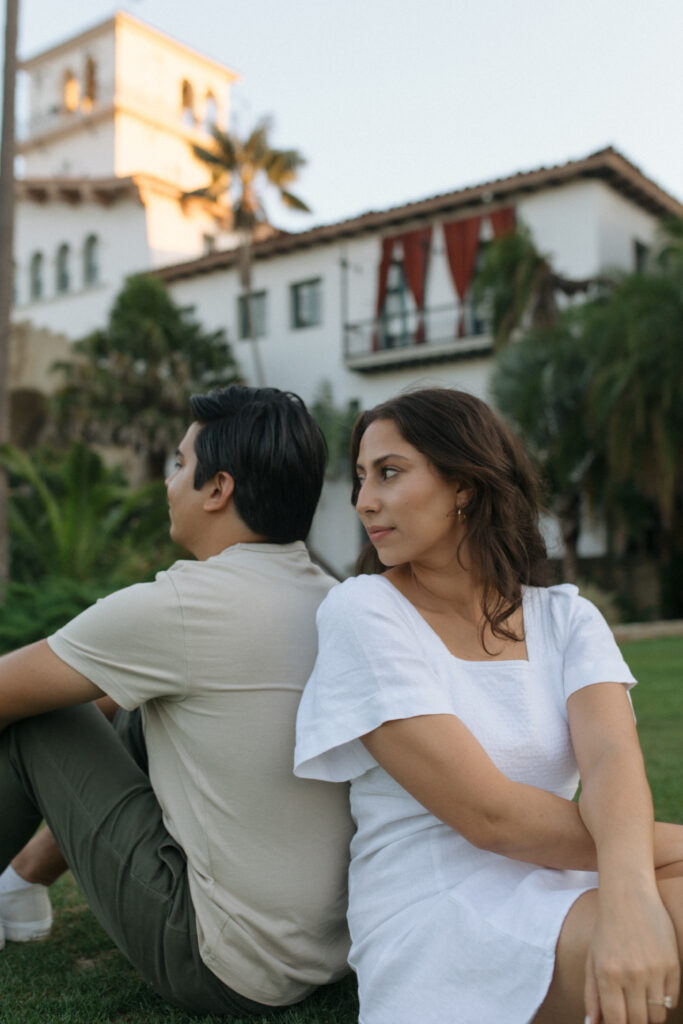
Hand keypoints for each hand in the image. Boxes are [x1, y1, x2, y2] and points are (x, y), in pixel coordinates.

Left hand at [584, 888, 679, 1023]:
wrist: (629, 896)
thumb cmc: (606, 929)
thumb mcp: (592, 959)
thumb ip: (591, 994)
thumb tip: (593, 1023)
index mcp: (607, 973)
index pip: (616, 1021)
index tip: (617, 1023)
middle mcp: (632, 974)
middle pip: (638, 1022)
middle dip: (633, 1023)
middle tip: (630, 1013)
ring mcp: (655, 969)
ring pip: (657, 1015)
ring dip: (650, 1015)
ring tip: (641, 1002)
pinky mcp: (672, 964)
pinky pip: (672, 999)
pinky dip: (664, 1000)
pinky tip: (654, 987)